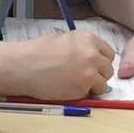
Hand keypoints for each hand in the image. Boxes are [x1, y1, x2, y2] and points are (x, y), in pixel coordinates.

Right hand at [0, 30, 119, 100]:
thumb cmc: (38, 51)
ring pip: (103, 83)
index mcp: (89, 39)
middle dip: (98, 74)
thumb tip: (92, 59)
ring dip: (93, 85)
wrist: (25, 66)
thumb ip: (82, 48)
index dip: (100, 61)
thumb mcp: (65, 40)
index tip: (92, 66)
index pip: (108, 53)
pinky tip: (68, 89)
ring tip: (75, 84)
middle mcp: (93, 54)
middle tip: (83, 77)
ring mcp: (90, 72)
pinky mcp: (84, 88)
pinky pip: (91, 93)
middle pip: (108, 69)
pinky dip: (83, 94)